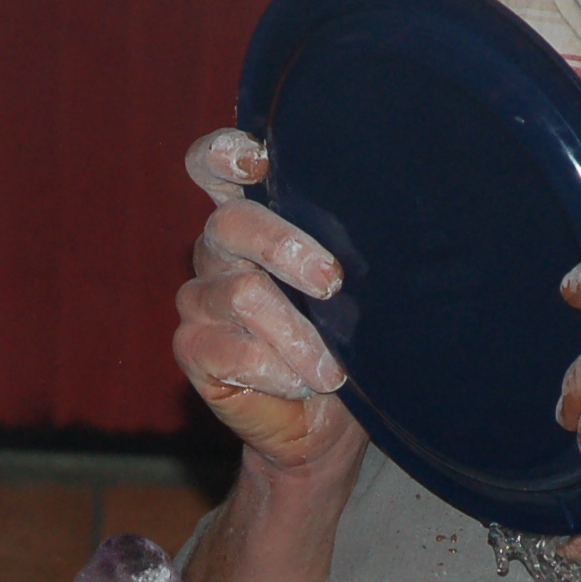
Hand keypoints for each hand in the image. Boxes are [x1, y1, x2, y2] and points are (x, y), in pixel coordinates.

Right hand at [171, 129, 362, 475]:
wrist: (327, 427)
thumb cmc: (348, 346)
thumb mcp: (356, 292)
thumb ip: (347, 251)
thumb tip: (389, 219)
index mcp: (254, 220)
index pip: (214, 165)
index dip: (225, 154)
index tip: (259, 164)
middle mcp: (219, 251)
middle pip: (232, 222)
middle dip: (288, 249)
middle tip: (332, 285)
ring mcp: (199, 299)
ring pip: (242, 294)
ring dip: (299, 336)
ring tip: (332, 371)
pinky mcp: (191, 348)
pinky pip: (232, 351)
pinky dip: (278, 372)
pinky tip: (299, 385)